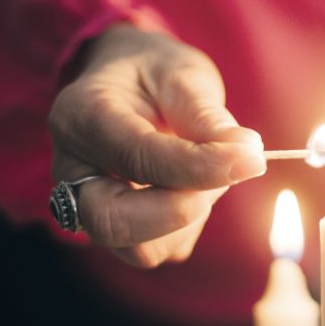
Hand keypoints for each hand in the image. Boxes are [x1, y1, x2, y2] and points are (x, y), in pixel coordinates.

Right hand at [49, 25, 264, 267]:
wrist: (132, 86)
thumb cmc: (156, 75)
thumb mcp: (182, 75)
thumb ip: (206, 116)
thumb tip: (246, 155)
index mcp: (81, 117)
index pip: (137, 158)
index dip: (200, 165)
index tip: (251, 157)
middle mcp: (73, 171)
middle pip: (111, 223)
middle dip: (180, 210)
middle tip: (225, 176)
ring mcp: (89, 208)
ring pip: (140, 249)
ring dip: (191, 218)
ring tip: (208, 170)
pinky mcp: (119, 233)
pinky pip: (161, 250)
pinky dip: (190, 226)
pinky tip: (195, 186)